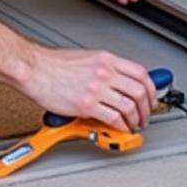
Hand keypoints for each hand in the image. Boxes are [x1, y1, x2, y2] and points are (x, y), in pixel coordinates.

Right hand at [22, 46, 157, 131]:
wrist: (34, 69)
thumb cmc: (53, 64)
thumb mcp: (85, 57)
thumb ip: (103, 68)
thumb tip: (116, 81)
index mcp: (106, 59)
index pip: (140, 73)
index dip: (151, 89)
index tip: (152, 98)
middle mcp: (104, 72)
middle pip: (139, 92)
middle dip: (147, 108)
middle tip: (146, 116)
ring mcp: (96, 89)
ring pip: (129, 107)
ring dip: (135, 120)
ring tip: (134, 126)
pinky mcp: (87, 105)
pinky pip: (113, 119)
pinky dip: (121, 127)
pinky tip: (120, 128)